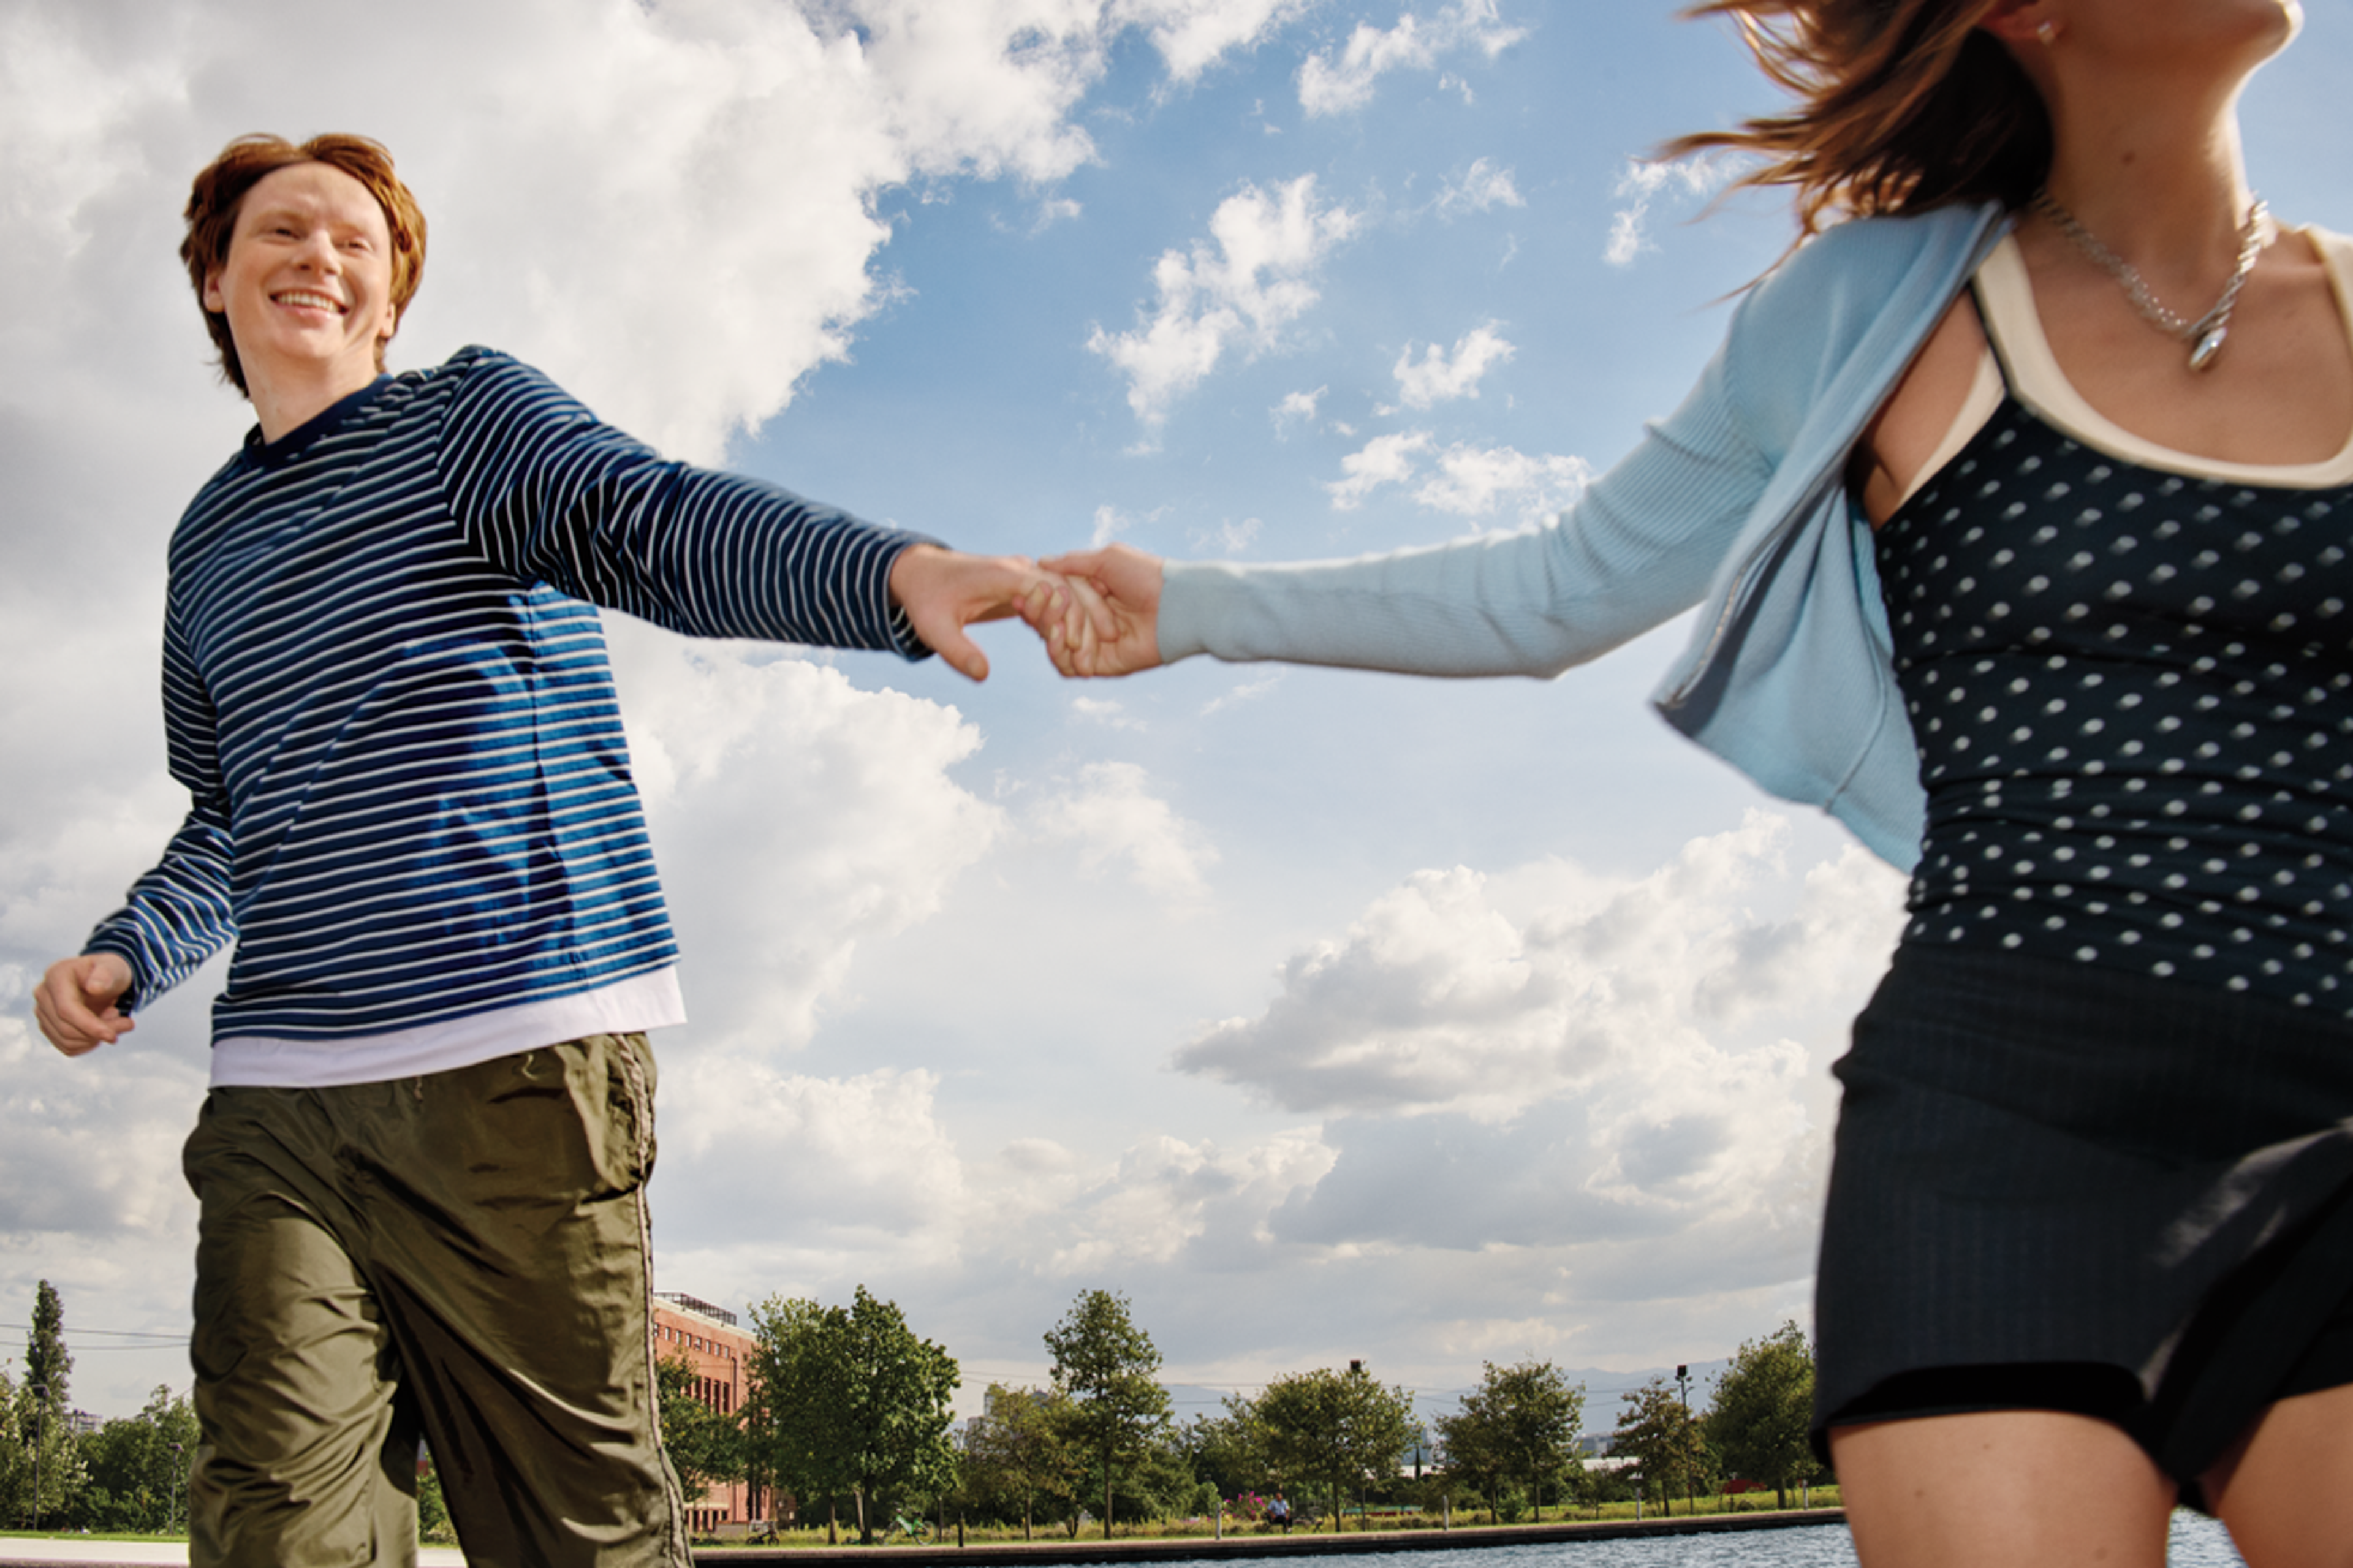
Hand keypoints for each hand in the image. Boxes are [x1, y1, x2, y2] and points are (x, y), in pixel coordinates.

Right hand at [33, 952, 135, 1056]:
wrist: (102, 980)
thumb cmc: (108, 972)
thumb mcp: (113, 967)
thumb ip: (106, 975)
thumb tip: (95, 988)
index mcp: (56, 975)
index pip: (66, 1009)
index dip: (89, 1025)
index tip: (112, 1036)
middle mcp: (43, 994)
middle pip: (66, 1028)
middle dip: (99, 1032)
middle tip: (127, 1023)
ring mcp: (42, 1012)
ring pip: (67, 1041)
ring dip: (96, 1038)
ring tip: (115, 1020)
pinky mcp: (48, 1027)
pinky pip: (67, 1047)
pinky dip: (89, 1044)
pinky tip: (102, 1029)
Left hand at [888, 544, 1084, 682]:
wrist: (921, 574)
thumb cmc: (926, 600)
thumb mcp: (934, 628)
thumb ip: (957, 651)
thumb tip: (983, 676)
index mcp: (1003, 575)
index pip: (1051, 588)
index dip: (1068, 616)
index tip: (1075, 647)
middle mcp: (1020, 570)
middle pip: (1069, 588)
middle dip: (1087, 622)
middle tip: (1092, 662)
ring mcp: (1024, 575)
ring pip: (1068, 592)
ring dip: (1084, 621)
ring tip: (1090, 660)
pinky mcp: (1024, 586)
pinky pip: (1057, 599)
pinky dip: (1069, 621)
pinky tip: (1075, 649)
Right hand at [1035, 544, 1163, 676]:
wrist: (1174, 605)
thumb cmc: (1145, 577)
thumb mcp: (1106, 559)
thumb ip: (1073, 563)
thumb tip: (1041, 562)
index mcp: (1090, 595)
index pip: (1052, 602)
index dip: (1035, 599)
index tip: (1022, 593)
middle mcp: (1089, 621)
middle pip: (1048, 625)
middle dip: (1039, 616)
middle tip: (1031, 606)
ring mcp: (1094, 644)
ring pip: (1054, 646)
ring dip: (1048, 633)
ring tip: (1055, 622)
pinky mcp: (1101, 664)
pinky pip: (1067, 667)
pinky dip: (1058, 654)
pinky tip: (1061, 637)